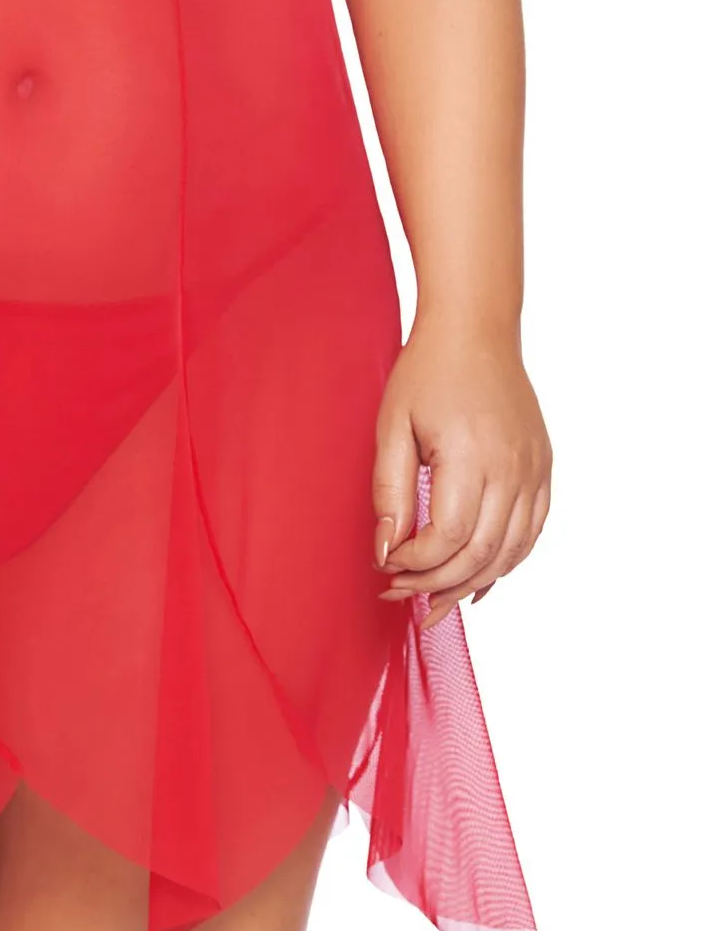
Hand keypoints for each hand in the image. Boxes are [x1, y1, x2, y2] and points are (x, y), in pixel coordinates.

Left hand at [370, 316, 550, 627]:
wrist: (477, 330)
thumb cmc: (427, 371)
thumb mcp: (392, 425)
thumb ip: (389, 491)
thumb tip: (387, 550)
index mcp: (471, 456)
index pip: (447, 538)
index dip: (415, 562)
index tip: (385, 563)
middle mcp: (512, 469)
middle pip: (480, 554)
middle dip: (436, 584)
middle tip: (401, 594)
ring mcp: (534, 471)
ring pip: (509, 553)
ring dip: (471, 583)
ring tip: (435, 600)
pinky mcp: (543, 469)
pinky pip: (531, 532)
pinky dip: (506, 562)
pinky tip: (479, 579)